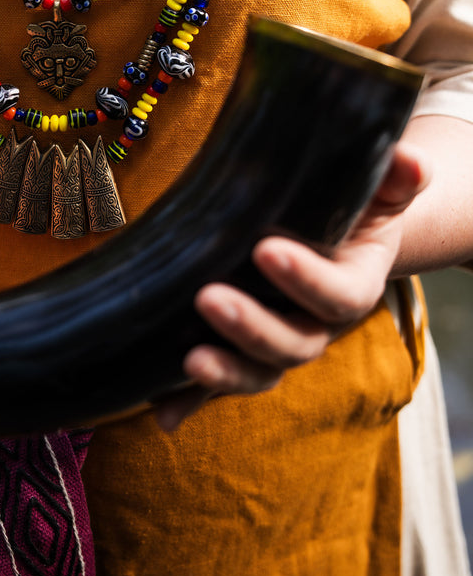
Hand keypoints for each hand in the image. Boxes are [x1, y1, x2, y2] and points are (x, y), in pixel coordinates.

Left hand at [155, 141, 429, 430]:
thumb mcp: (377, 191)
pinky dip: (190, 401)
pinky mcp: (241, 352)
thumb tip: (411, 160)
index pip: (339, 295)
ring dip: (223, 373)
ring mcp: (279, 343)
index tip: (265, 250)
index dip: (306, 280)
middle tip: (209, 298)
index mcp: (353, 284)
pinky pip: (218, 387)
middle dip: (252, 326)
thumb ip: (396, 178)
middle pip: (294, 344)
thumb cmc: (353, 209)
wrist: (336, 237)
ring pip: (258, 372)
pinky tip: (164, 415)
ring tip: (188, 360)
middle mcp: (317, 325)